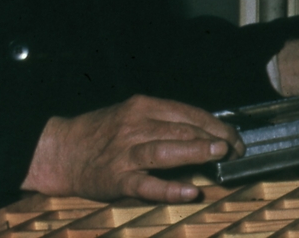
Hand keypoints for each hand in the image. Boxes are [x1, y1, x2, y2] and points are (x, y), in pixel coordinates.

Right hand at [22, 95, 242, 201]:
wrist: (62, 150)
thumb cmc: (102, 133)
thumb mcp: (131, 115)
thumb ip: (164, 121)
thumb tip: (205, 132)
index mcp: (142, 107)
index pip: (187, 112)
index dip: (214, 123)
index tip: (233, 136)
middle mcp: (135, 126)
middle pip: (180, 128)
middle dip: (212, 137)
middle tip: (236, 147)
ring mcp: (126, 154)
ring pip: (165, 150)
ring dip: (194, 150)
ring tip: (218, 153)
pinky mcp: (118, 179)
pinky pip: (147, 184)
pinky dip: (170, 188)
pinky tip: (190, 190)